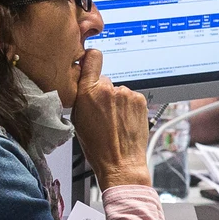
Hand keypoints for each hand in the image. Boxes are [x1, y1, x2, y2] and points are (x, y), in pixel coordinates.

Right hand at [70, 49, 151, 188]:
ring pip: (119, 91)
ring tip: (115, 122)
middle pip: (105, 81)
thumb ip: (80, 96)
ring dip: (117, 102)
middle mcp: (109, 89)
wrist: (121, 162)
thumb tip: (83, 82)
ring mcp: (126, 94)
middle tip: (102, 112)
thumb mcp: (77, 119)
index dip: (91, 59)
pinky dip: (129, 107)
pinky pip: (131, 98)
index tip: (90, 62)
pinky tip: (125, 122)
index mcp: (88, 92)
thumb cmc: (97, 147)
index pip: (92, 57)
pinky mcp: (140, 100)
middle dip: (103, 92)